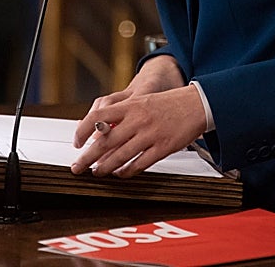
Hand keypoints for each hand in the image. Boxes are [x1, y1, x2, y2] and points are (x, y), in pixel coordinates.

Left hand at [69, 83, 205, 177]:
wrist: (198, 103)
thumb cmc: (170, 103)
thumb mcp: (142, 101)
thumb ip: (122, 114)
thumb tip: (99, 129)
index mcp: (131, 105)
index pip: (97, 117)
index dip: (82, 131)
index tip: (76, 142)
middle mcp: (138, 120)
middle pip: (105, 142)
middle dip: (87, 158)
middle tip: (78, 167)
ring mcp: (151, 135)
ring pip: (120, 156)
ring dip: (105, 168)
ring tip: (97, 172)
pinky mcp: (163, 148)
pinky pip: (139, 164)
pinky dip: (127, 171)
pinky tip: (120, 174)